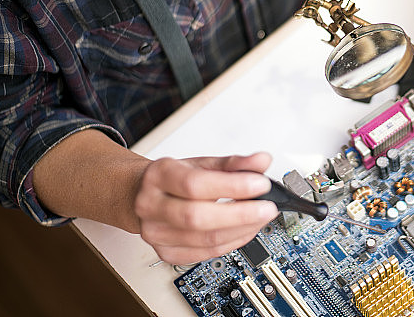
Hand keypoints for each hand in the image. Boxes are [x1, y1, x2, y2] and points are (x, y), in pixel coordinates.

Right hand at [134, 152, 276, 264]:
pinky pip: (206, 253)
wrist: (145, 195)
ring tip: (261, 217)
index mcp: (159, 175)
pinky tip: (246, 231)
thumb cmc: (175, 177)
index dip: (232, 186)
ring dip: (241, 230)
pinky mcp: (167, 253)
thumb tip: (261, 161)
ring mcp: (157, 233)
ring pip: (205, 239)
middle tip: (267, 207)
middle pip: (198, 217)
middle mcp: (152, 206)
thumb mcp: (202, 162)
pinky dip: (232, 242)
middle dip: (240, 214)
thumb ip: (234, 163)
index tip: (260, 184)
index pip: (195, 185)